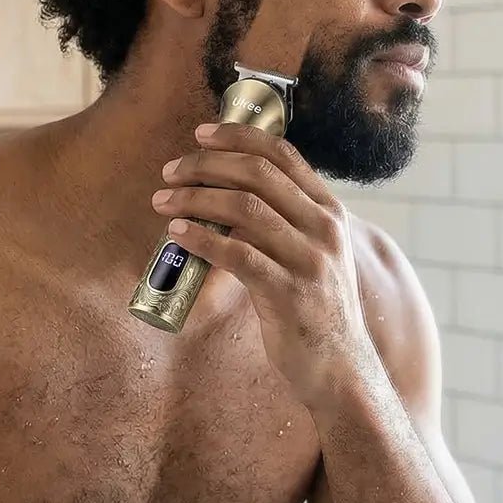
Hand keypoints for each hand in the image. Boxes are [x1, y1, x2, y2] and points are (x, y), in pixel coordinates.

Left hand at [150, 121, 376, 408]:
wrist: (339, 368)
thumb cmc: (314, 307)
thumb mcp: (314, 252)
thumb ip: (284, 221)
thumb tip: (224, 194)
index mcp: (329, 211)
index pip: (282, 154)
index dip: (238, 136)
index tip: (201, 134)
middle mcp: (323, 229)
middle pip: (257, 174)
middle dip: (206, 165)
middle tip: (171, 172)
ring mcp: (308, 260)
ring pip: (243, 208)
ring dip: (194, 199)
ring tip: (163, 201)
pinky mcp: (288, 293)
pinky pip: (236, 254)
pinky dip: (201, 237)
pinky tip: (177, 233)